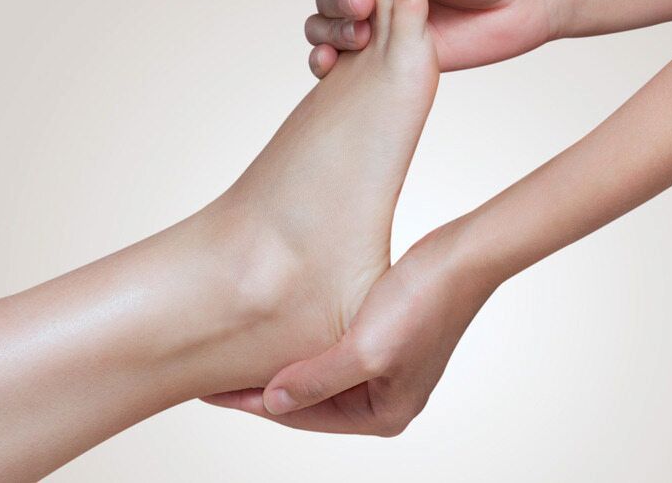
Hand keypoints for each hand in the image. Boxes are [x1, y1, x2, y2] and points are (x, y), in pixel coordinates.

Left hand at [202, 230, 490, 435]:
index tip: (208, 389)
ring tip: (236, 354)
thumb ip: (315, 381)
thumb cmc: (421, 300)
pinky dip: (302, 345)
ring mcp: (388, 371)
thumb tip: (270, 403)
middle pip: (308, 399)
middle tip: (211, 373)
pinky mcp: (387, 342)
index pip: (302, 414)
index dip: (252, 402)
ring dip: (281, 363)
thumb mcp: (364, 349)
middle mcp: (387, 399)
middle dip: (263, 386)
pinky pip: (331, 352)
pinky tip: (275, 333)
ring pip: (317, 375)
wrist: (462, 256)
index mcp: (384, 413)